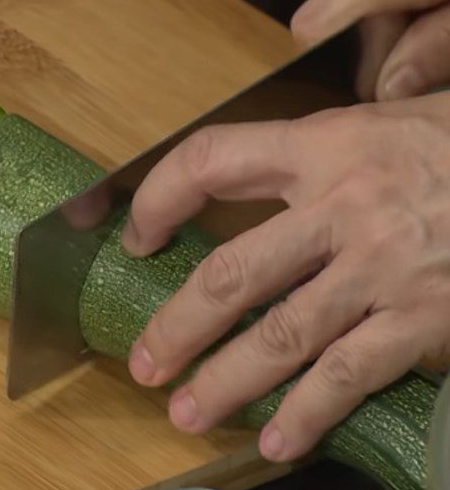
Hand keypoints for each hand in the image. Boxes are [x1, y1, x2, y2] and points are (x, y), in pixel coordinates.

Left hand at [122, 92, 449, 461]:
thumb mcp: (384, 119)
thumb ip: (316, 148)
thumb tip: (249, 175)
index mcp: (324, 145)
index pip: (210, 161)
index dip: (159, 196)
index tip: (137, 234)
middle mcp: (344, 207)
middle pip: (235, 273)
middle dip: (180, 324)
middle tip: (144, 362)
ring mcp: (383, 269)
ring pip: (283, 336)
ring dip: (227, 381)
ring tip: (185, 411)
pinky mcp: (425, 320)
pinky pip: (352, 375)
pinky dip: (309, 413)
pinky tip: (276, 439)